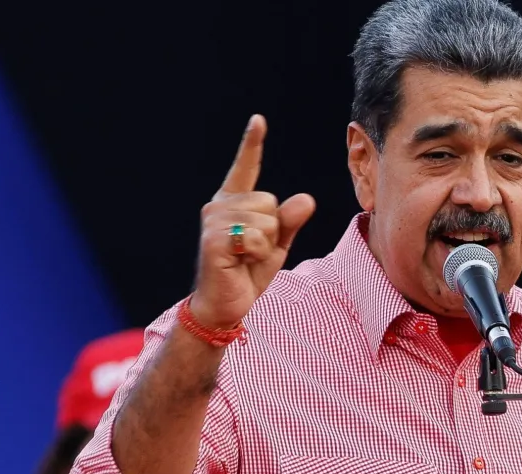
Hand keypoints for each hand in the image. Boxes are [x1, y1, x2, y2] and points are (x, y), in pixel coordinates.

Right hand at [190, 115, 315, 328]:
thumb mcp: (277, 244)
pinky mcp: (214, 238)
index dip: (252, 144)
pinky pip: (255, 237)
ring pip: (267, 220)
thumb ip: (290, 221)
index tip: (258, 120)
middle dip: (273, 231)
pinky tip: (239, 263)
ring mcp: (214, 220)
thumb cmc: (249, 272)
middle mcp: (220, 205)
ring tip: (245, 257)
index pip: (246, 168)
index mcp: (234, 202)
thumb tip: (306, 199)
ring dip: (265, 245)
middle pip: (270, 202)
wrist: (225, 304)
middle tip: (253, 250)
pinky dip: (256, 254)